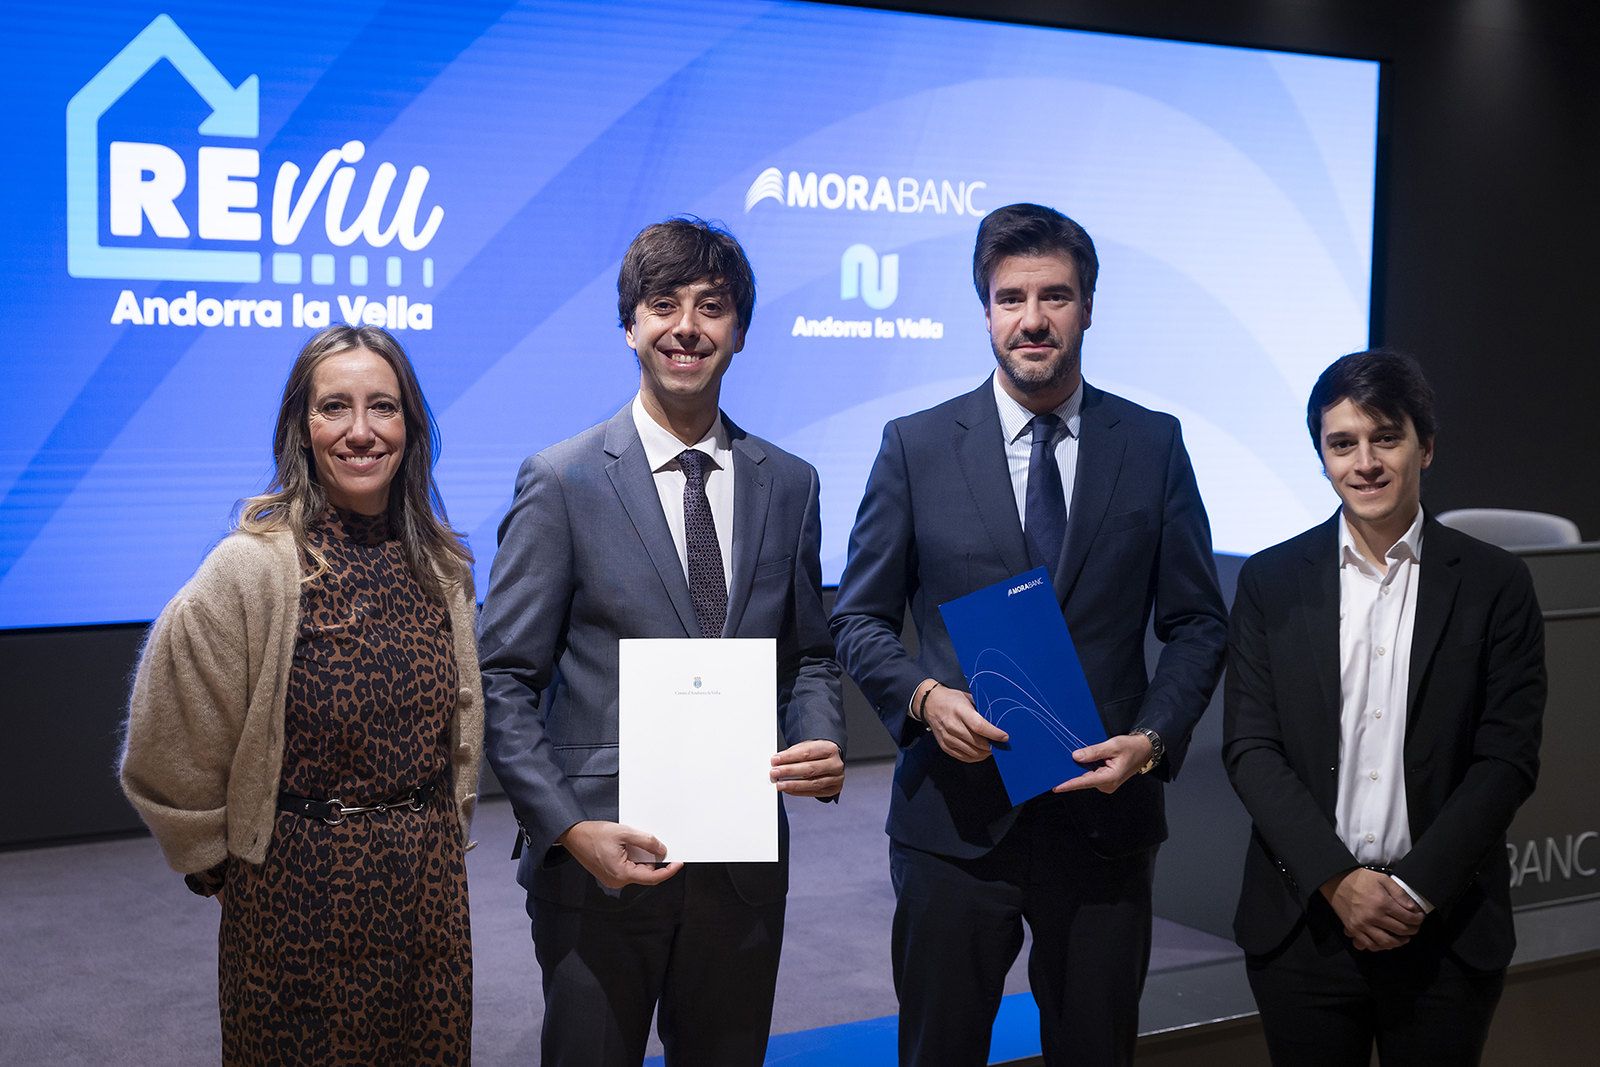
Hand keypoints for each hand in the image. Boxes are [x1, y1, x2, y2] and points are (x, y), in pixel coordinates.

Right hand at [558, 820, 683, 889]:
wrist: (573, 835)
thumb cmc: (594, 834)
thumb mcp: (625, 833)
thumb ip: (647, 842)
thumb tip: (662, 851)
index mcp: (621, 874)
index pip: (652, 877)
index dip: (668, 871)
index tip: (678, 863)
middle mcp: (617, 881)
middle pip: (645, 873)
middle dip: (651, 859)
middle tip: (653, 842)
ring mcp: (612, 879)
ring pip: (636, 870)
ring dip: (641, 857)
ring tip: (631, 841)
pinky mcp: (609, 874)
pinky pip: (628, 868)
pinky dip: (632, 858)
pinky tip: (626, 846)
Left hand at [771, 740, 844, 797]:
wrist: (832, 760)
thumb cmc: (818, 753)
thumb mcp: (808, 747)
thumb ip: (794, 753)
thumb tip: (777, 762)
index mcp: (830, 749)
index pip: (807, 753)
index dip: (790, 757)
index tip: (776, 760)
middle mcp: (835, 764)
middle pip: (810, 769)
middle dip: (790, 771)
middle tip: (775, 772)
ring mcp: (836, 779)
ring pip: (813, 783)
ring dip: (793, 785)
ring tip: (780, 784)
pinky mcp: (832, 790)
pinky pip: (813, 793)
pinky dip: (799, 792)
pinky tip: (788, 790)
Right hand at [921, 684, 1007, 761]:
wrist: (930, 704)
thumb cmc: (952, 699)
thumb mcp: (967, 697)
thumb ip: (981, 709)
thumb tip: (999, 721)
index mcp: (959, 710)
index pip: (978, 726)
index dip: (993, 734)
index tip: (1005, 737)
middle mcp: (952, 725)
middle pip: (977, 742)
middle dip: (992, 746)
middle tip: (1001, 745)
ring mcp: (947, 738)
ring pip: (971, 752)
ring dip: (985, 753)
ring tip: (992, 749)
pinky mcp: (944, 746)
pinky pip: (963, 757)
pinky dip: (975, 757)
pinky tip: (981, 752)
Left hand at [1053, 733, 1152, 793]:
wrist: (1144, 750)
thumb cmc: (1131, 747)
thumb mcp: (1112, 746)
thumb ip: (1094, 752)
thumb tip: (1076, 756)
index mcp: (1110, 778)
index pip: (1085, 782)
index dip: (1069, 784)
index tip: (1056, 787)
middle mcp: (1107, 784)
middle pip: (1083, 780)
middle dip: (1070, 774)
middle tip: (1056, 765)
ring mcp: (1106, 784)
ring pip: (1086, 777)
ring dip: (1077, 770)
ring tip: (1067, 760)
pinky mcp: (1105, 780)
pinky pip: (1090, 775)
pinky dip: (1084, 768)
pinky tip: (1078, 760)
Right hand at [1319, 868, 1423, 950]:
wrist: (1336, 881)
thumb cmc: (1361, 879)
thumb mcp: (1383, 879)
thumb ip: (1399, 893)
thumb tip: (1413, 908)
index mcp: (1382, 903)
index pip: (1407, 918)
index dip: (1418, 919)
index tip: (1419, 918)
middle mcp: (1373, 917)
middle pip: (1400, 931)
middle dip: (1412, 930)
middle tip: (1414, 928)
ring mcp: (1362, 925)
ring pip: (1386, 943)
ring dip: (1398, 943)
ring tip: (1403, 938)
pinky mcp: (1353, 930)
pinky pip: (1370, 945)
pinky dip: (1381, 947)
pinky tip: (1386, 942)